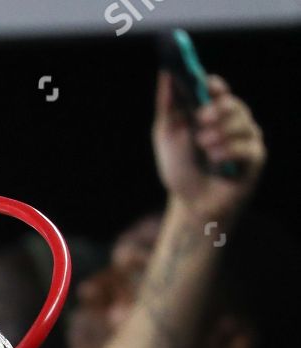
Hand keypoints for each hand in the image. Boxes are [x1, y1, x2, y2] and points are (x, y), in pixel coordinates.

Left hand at [153, 71, 264, 223]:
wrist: (190, 203)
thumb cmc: (180, 167)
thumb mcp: (166, 134)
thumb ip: (167, 105)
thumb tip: (165, 72)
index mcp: (212, 112)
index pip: (218, 89)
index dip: (213, 85)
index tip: (204, 85)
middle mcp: (233, 121)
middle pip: (233, 103)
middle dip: (216, 109)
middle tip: (201, 119)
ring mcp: (247, 138)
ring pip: (241, 123)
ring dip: (218, 134)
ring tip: (203, 145)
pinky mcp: (255, 157)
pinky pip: (247, 147)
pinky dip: (227, 151)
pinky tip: (214, 159)